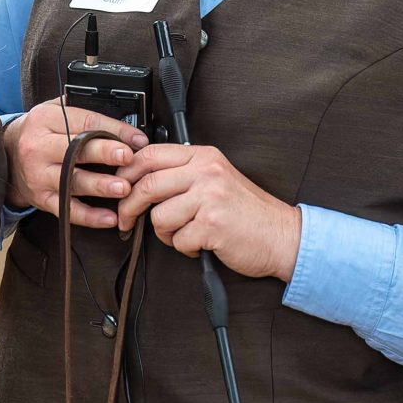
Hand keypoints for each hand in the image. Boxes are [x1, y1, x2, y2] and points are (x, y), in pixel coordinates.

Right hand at [1, 99, 148, 227]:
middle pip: (74, 149)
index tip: (136, 139)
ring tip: (122, 188)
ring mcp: (38, 174)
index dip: (113, 130)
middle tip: (127, 157)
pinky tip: (109, 218)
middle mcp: (38, 147)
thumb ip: (83, 111)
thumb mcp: (53, 111)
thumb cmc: (38, 132)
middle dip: (103, 153)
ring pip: (71, 181)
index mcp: (45, 119)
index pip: (84, 122)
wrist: (5, 155)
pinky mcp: (41, 198)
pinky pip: (66, 209)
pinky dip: (88, 216)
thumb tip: (127, 122)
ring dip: (99, 186)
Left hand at [113, 145, 301, 280]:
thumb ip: (184, 173)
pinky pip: (178, 240)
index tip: (120, 188)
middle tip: (127, 221)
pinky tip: (201, 244)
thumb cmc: (247, 212)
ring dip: (166, 234)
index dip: (126, 173)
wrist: (282, 235)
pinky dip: (185, 248)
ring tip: (184, 234)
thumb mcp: (216, 178)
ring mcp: (210, 197)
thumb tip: (139, 179)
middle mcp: (206, 172)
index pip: (150, 154)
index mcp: (204, 156)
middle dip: (130, 208)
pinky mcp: (212, 225)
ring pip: (159, 217)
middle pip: (148, 185)